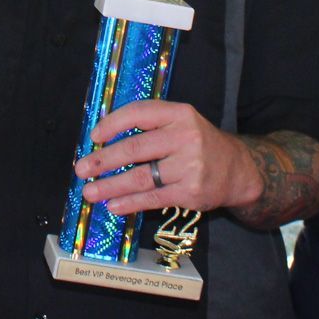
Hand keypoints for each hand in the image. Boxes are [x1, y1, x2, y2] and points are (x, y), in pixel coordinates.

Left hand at [73, 99, 259, 216]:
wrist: (237, 170)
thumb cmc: (198, 143)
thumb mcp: (180, 122)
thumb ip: (149, 125)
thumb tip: (104, 139)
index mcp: (179, 114)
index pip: (139, 113)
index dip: (112, 124)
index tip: (93, 137)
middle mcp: (185, 137)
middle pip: (135, 148)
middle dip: (103, 160)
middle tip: (81, 169)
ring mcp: (189, 167)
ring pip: (140, 178)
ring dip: (110, 186)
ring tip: (90, 192)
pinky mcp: (190, 192)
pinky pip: (152, 198)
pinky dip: (129, 203)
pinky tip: (113, 205)